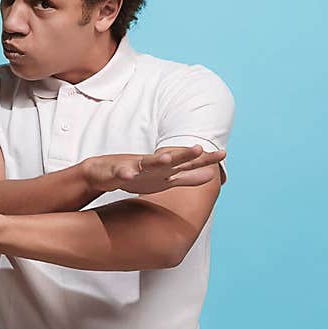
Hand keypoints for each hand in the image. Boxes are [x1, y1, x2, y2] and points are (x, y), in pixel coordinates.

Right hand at [82, 145, 225, 193]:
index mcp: (165, 168)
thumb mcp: (166, 180)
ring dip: (157, 160)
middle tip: (199, 148)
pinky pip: (122, 173)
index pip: (188, 163)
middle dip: (184, 154)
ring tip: (167, 158)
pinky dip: (125, 173)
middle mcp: (153, 164)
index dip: (204, 159)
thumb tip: (212, 175)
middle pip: (172, 159)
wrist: (103, 173)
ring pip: (148, 163)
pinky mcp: (118, 172)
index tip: (223, 154)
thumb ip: (188, 177)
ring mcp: (135, 166)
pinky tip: (129, 175)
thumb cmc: (138, 176)